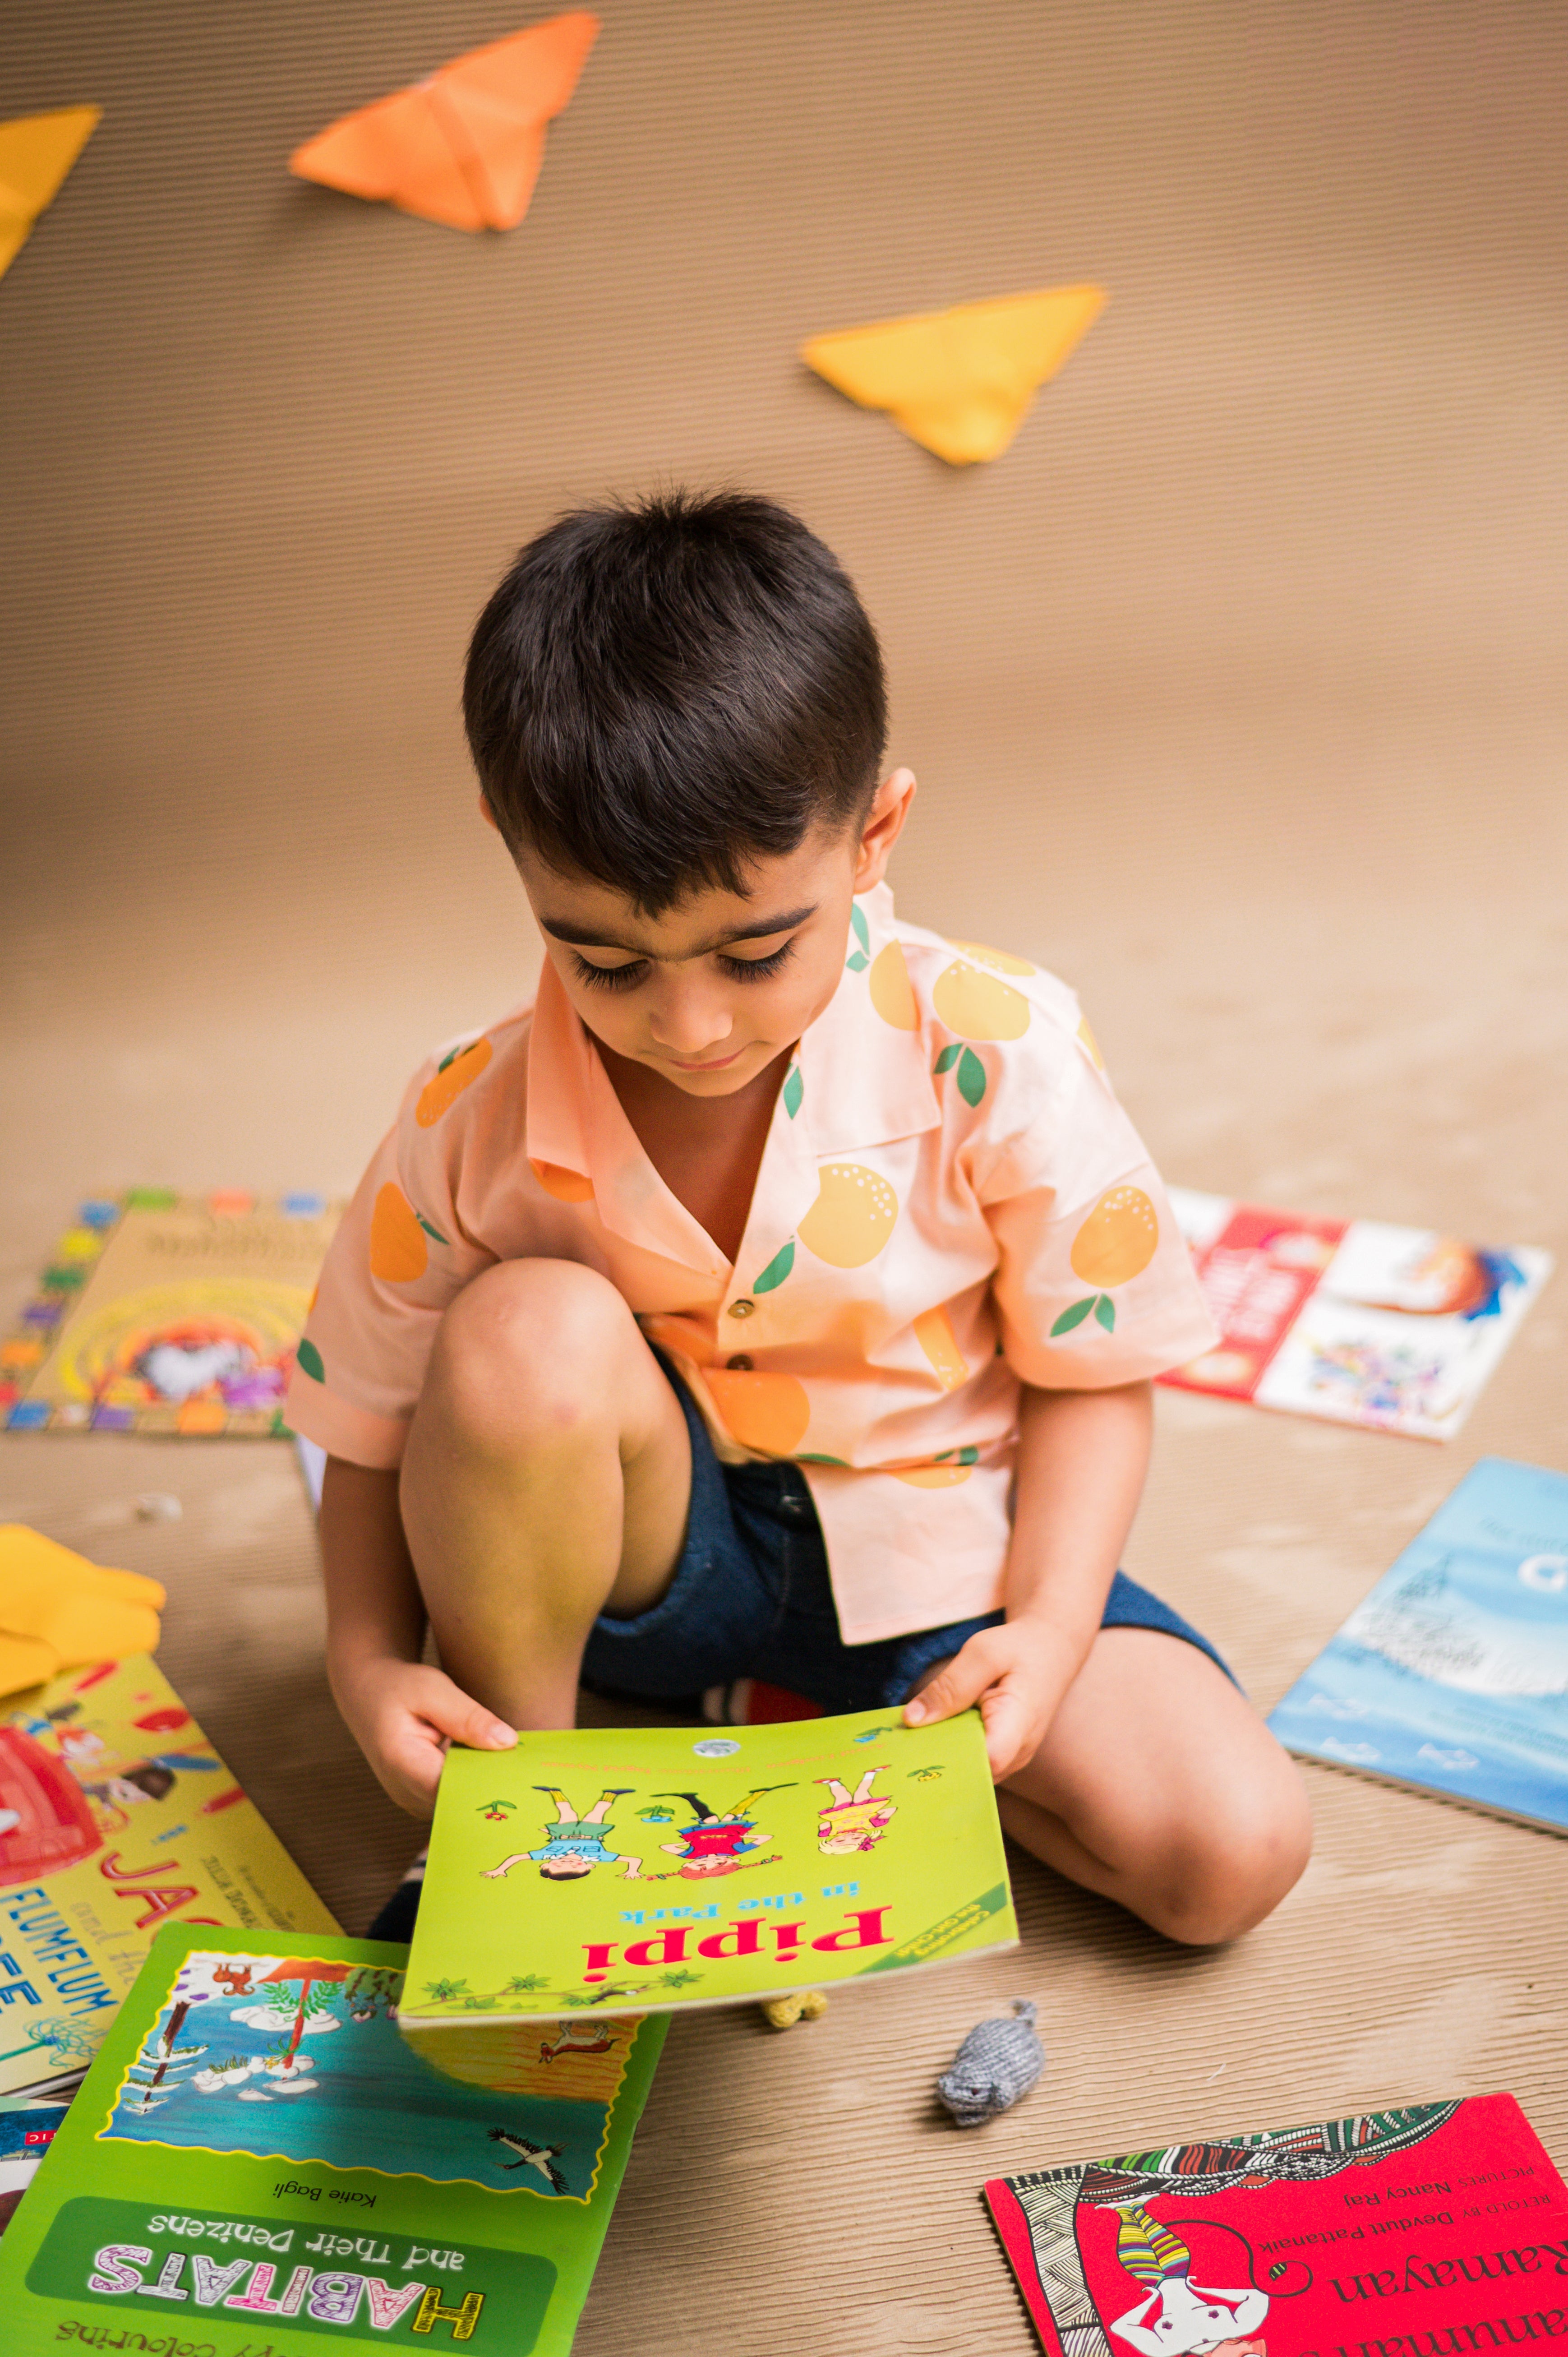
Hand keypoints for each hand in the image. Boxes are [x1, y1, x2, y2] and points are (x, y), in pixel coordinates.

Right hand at [332, 1655, 514, 1817]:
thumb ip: (468, 1717)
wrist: (368, 1692)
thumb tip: (507, 1742)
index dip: (489, 1785)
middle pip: (460, 1802)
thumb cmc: (398, 1687)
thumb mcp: (433, 1689)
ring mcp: (413, 1799)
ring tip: (515, 1767)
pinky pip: (454, 1797)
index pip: (455, 1791)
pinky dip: (474, 1782)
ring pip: (459, 1803)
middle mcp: (406, 1792)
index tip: (520, 1774)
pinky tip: (493, 1765)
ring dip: (485, 1785)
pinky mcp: (422, 1796)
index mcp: (403, 1765)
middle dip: (493, 1786)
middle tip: (528, 1771)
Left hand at [902, 1621, 1074, 1781]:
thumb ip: (950, 1686)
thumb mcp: (982, 1653)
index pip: (985, 1761)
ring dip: (941, 1755)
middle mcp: (1018, 1753)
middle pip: (971, 1772)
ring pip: (969, 1771)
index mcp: (1018, 1725)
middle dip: (935, 1760)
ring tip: (913, 1736)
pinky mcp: (1003, 1757)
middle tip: (901, 1743)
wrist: (1050, 1651)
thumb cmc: (1018, 1649)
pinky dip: (951, 1749)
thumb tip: (911, 1720)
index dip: (949, 1760)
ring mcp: (1012, 1760)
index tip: (914, 1749)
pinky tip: (932, 1732)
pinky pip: (972, 1762)